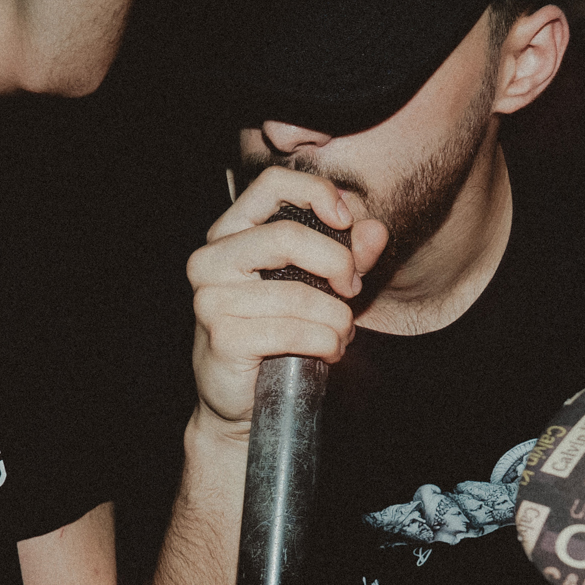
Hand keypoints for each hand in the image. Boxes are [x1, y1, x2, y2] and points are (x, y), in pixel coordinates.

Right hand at [187, 166, 385, 437]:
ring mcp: (210, 299)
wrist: (240, 399)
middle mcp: (210, 260)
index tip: (346, 221)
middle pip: (289, 236)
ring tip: (339, 335)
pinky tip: (327, 352)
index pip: (272, 184)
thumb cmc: (275, 335)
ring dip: (337, 320)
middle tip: (351, 290)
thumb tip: (375, 231)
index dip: (316, 193)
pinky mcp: (223, 337)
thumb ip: (345, 255)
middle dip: (338, 264)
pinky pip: (295, 331)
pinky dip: (326, 344)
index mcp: (229, 234)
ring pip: (301, 294)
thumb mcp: (316, 286)